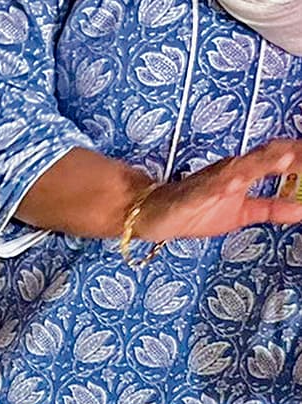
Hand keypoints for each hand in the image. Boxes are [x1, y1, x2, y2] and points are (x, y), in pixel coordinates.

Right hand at [133, 139, 301, 242]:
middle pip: (268, 155)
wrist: (150, 213)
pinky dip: (228, 182)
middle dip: (290, 155)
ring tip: (287, 159)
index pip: (280, 157)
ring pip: (244, 166)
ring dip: (266, 162)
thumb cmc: (194, 211)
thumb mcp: (242, 214)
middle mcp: (233, 169)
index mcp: (245, 171)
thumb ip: (273, 209)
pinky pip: (213, 186)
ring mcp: (214, 180)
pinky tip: (239, 182)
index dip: (299, 156)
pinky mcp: (194, 194)